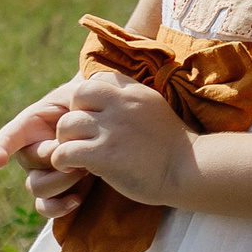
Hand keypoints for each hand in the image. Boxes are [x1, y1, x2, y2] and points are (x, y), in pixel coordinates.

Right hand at [0, 81, 91, 218]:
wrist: (107, 122)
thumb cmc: (90, 104)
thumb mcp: (82, 94)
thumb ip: (74, 100)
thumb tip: (73, 122)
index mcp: (31, 125)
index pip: (9, 136)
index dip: (0, 148)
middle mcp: (30, 151)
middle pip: (31, 162)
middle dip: (58, 156)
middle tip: (82, 149)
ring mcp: (41, 173)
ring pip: (38, 187)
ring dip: (63, 180)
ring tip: (85, 169)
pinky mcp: (57, 190)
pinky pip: (46, 207)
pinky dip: (60, 206)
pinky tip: (77, 198)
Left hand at [48, 71, 192, 207]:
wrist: (188, 170)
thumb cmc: (168, 144)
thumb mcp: (152, 107)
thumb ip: (128, 100)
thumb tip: (98, 97)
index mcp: (135, 91)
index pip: (95, 80)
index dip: (88, 101)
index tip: (96, 119)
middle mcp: (123, 104)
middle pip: (77, 97)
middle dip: (74, 116)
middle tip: (82, 136)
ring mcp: (113, 129)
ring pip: (66, 124)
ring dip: (66, 141)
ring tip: (77, 154)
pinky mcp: (105, 155)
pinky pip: (64, 152)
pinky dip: (63, 162)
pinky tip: (76, 168)